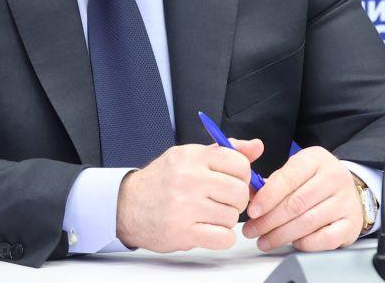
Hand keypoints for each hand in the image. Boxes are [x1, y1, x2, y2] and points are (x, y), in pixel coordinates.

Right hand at [116, 139, 263, 251]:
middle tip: (223, 200)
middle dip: (236, 199)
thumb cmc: (162, 181)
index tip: (234, 180)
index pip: (239, 163)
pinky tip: (208, 228)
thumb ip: (224, 151)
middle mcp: (188, 179)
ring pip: (233, 216)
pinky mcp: (183, 232)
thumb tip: (256, 147)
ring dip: (225, 218)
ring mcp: (185, 206)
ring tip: (208, 213)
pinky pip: (224, 238)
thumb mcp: (189, 156)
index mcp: (191, 157)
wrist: (127, 205)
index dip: (242, 175)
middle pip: (239, 192)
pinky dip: (221, 237)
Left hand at [242, 146, 362, 251]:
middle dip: (269, 220)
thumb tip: (250, 196)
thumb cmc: (315, 181)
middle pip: (296, 204)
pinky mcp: (351, 224)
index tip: (252, 211)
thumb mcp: (295, 170)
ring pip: (307, 223)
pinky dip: (305, 243)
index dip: (267, 197)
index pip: (288, 178)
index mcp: (316, 159)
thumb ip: (272, 181)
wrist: (349, 190)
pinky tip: (292, 243)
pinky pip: (324, 239)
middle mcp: (335, 177)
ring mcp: (345, 202)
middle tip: (252, 230)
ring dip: (280, 235)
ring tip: (264, 240)